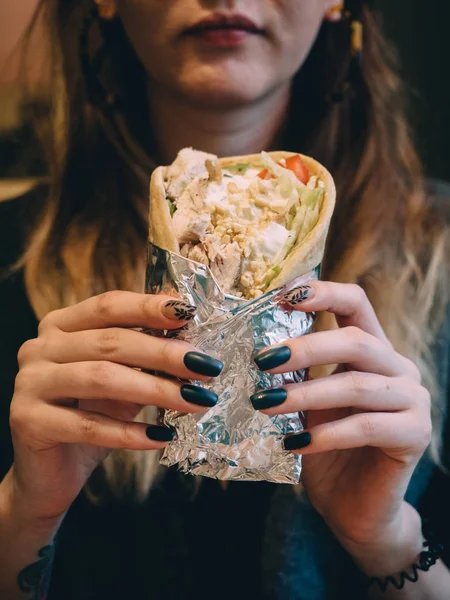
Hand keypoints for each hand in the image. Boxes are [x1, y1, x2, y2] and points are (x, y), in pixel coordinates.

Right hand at [9, 291, 221, 522]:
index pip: (108, 306)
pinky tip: (163, 436)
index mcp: (61, 325)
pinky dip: (131, 432)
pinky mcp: (27, 420)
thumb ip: (144, 357)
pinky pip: (89, 425)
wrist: (50, 471)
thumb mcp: (122, 380)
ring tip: (196, 401)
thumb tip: (190, 337)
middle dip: (164, 353)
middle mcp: (39, 347)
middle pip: (110, 342)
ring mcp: (28, 382)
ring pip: (102, 378)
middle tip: (206, 366)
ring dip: (156, 390)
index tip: (188, 313)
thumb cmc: (91, 415)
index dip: (148, 307)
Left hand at [251, 282, 430, 570]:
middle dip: (306, 348)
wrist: (353, 506)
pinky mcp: (415, 435)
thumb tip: (252, 349)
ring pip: (357, 385)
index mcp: (372, 350)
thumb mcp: (305, 403)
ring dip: (306, 395)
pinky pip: (366, 426)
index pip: (355, 304)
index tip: (283, 296)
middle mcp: (398, 368)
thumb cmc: (324, 447)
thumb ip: (293, 375)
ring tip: (264, 404)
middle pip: (357, 341)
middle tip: (263, 361)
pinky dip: (325, 434)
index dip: (323, 293)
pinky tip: (293, 444)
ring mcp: (413, 400)